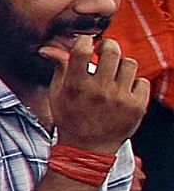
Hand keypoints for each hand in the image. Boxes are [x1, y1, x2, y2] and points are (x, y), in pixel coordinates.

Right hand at [50, 34, 154, 154]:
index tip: (86, 44)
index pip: (83, 49)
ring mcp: (120, 99)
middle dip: (107, 46)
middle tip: (104, 51)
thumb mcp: (57, 94)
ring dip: (121, 65)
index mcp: (76, 86)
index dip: (85, 41)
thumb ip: (59, 68)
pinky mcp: (137, 107)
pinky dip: (134, 84)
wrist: (87, 149)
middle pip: (112, 51)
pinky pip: (142, 82)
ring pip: (129, 64)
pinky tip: (124, 91)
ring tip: (114, 74)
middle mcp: (99, 90)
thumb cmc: (70, 119)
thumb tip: (48, 48)